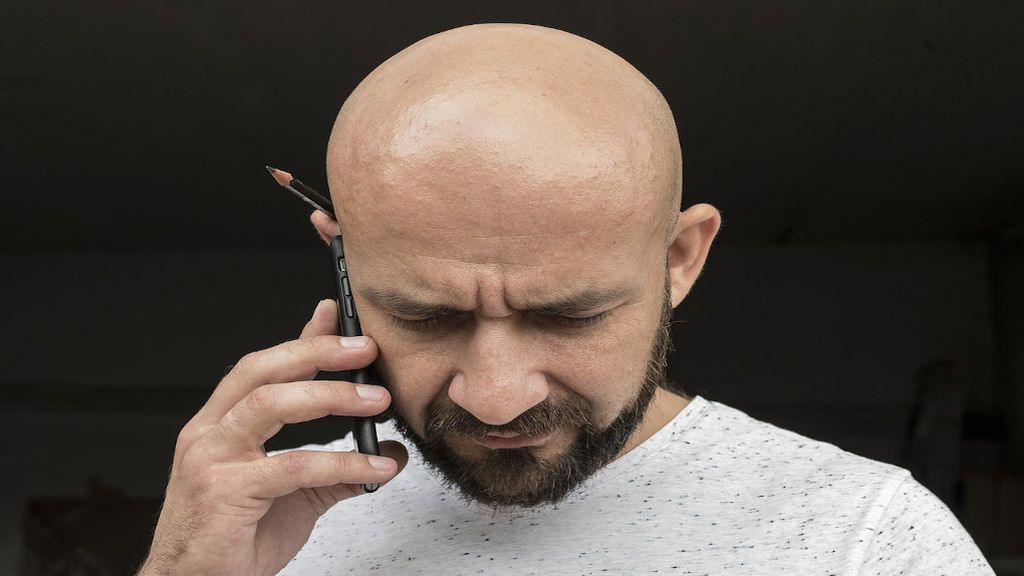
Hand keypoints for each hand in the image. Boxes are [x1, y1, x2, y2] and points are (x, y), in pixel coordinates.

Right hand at [138, 299, 407, 575]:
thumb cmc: (235, 540)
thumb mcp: (293, 491)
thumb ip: (335, 464)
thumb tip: (388, 449)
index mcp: (219, 425)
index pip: (261, 368)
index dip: (300, 338)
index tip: (334, 313)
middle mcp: (209, 433)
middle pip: (262, 371)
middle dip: (316, 352)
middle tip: (364, 349)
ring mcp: (211, 459)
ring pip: (271, 405)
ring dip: (330, 396)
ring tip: (376, 400)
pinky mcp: (224, 492)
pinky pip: (292, 466)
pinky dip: (341, 462)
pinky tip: (374, 466)